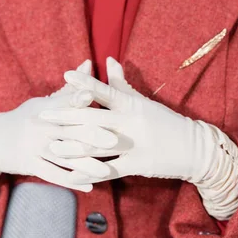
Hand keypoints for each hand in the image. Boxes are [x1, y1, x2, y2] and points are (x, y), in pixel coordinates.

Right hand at [0, 60, 118, 191]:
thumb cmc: (26, 118)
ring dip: (85, 165)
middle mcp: (39, 126)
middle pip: (68, 130)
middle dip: (92, 136)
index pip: (63, 102)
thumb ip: (70, 88)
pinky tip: (89, 186)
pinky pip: (53, 175)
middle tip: (114, 140)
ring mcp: (33, 147)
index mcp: (44, 109)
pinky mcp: (29, 164)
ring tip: (105, 171)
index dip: (78, 98)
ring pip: (63, 156)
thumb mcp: (43, 102)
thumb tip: (89, 63)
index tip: (94, 95)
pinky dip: (71, 181)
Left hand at [40, 58, 217, 183]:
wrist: (194, 148)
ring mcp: (134, 144)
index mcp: (132, 105)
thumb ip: (122, 84)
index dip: (84, 84)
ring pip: (98, 146)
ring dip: (73, 148)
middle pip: (94, 119)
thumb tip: (108, 60)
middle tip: (43, 117)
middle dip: (66, 118)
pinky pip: (110, 170)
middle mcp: (131, 123)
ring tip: (51, 148)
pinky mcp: (137, 164)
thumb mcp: (144, 101)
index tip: (64, 76)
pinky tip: (73, 177)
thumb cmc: (165, 122)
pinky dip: (91, 174)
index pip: (105, 91)